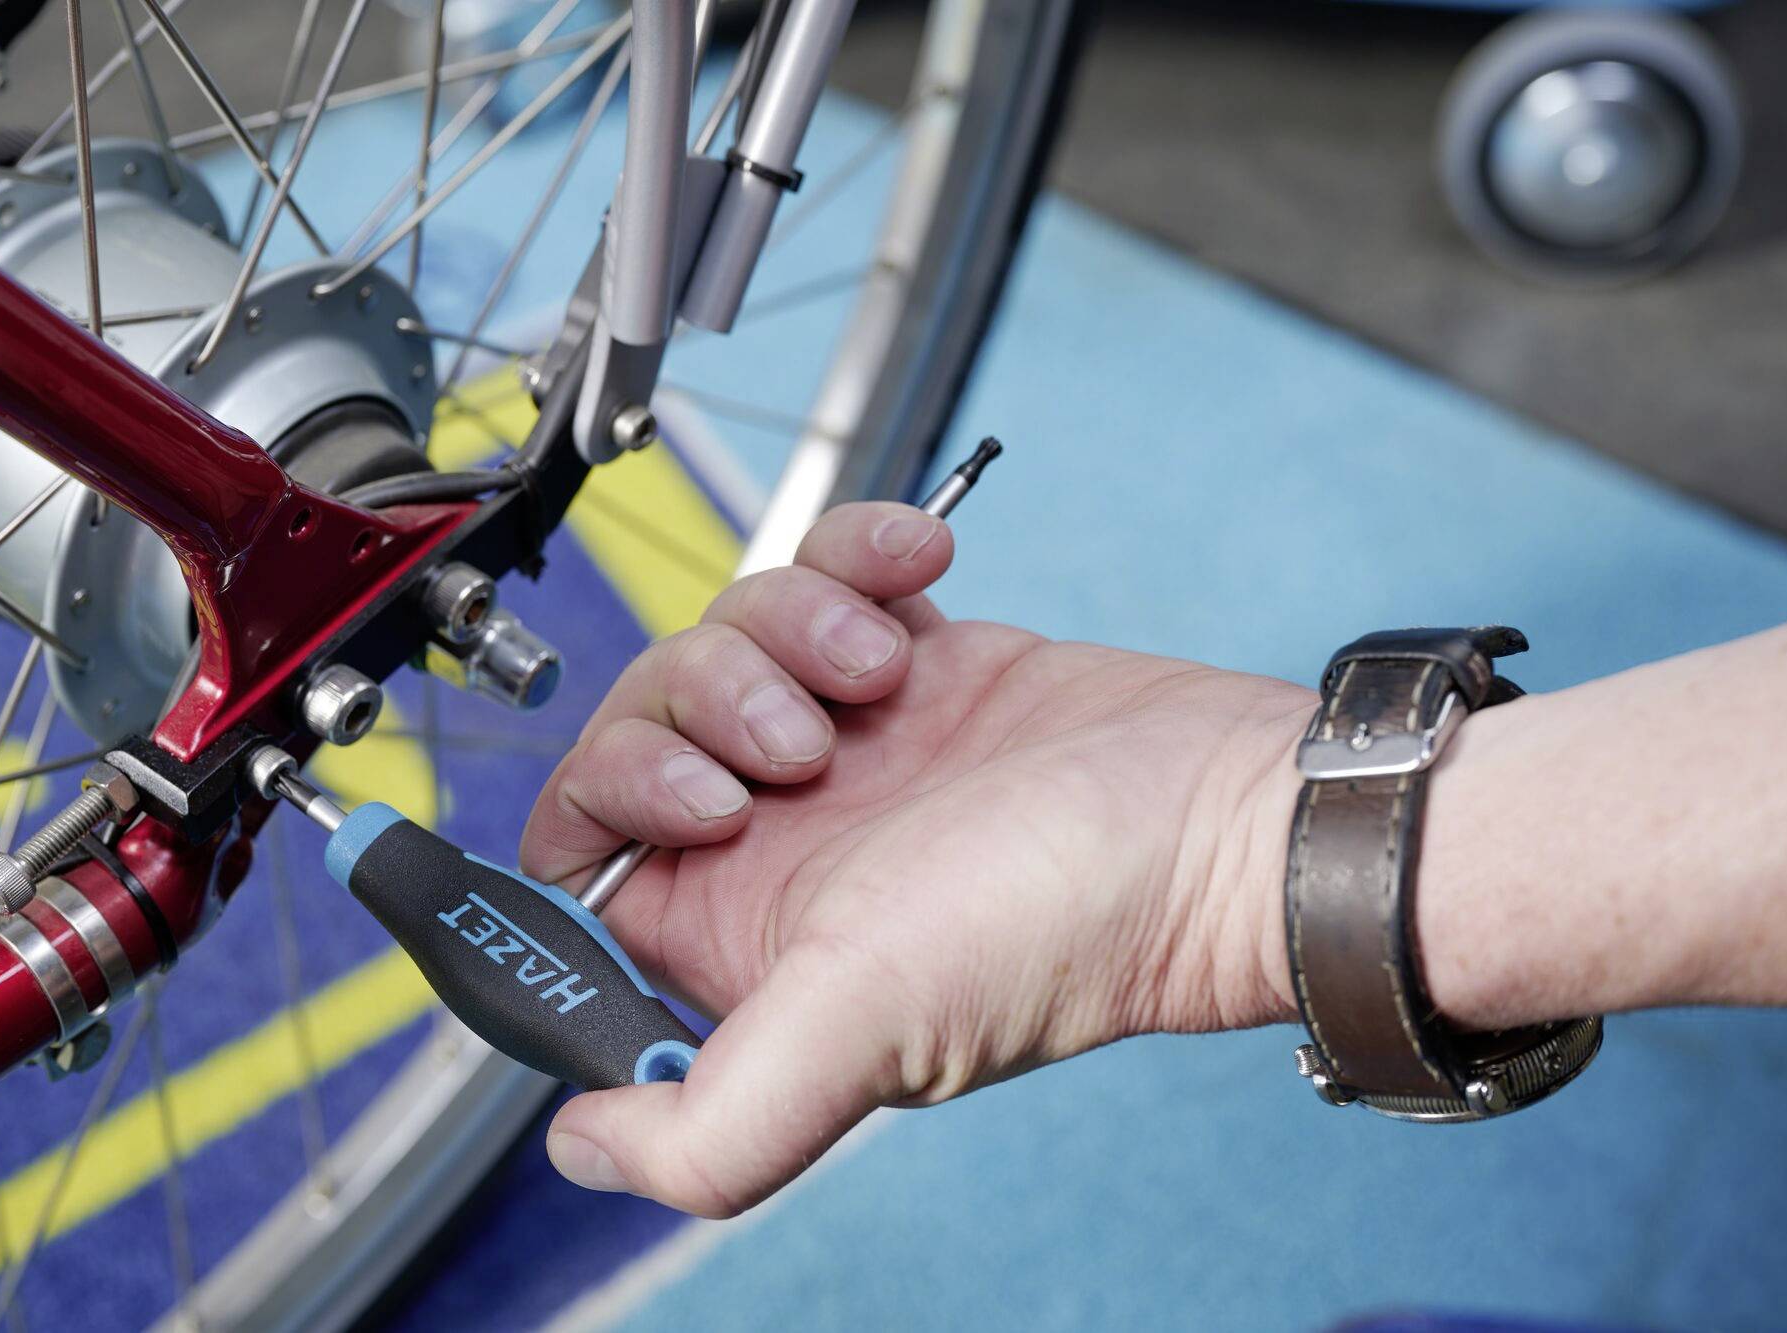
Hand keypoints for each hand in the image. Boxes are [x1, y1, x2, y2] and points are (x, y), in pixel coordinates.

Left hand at [522, 502, 1314, 1216]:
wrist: (1213, 816)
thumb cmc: (1057, 924)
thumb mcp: (856, 1031)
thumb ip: (704, 1132)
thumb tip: (573, 1148)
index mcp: (742, 934)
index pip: (580, 856)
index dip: (611, 800)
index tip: (704, 798)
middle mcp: (781, 842)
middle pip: (641, 719)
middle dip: (705, 696)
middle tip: (804, 739)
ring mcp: (843, 742)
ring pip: (727, 631)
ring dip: (788, 621)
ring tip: (880, 667)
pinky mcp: (907, 661)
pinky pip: (822, 569)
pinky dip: (852, 553)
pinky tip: (916, 577)